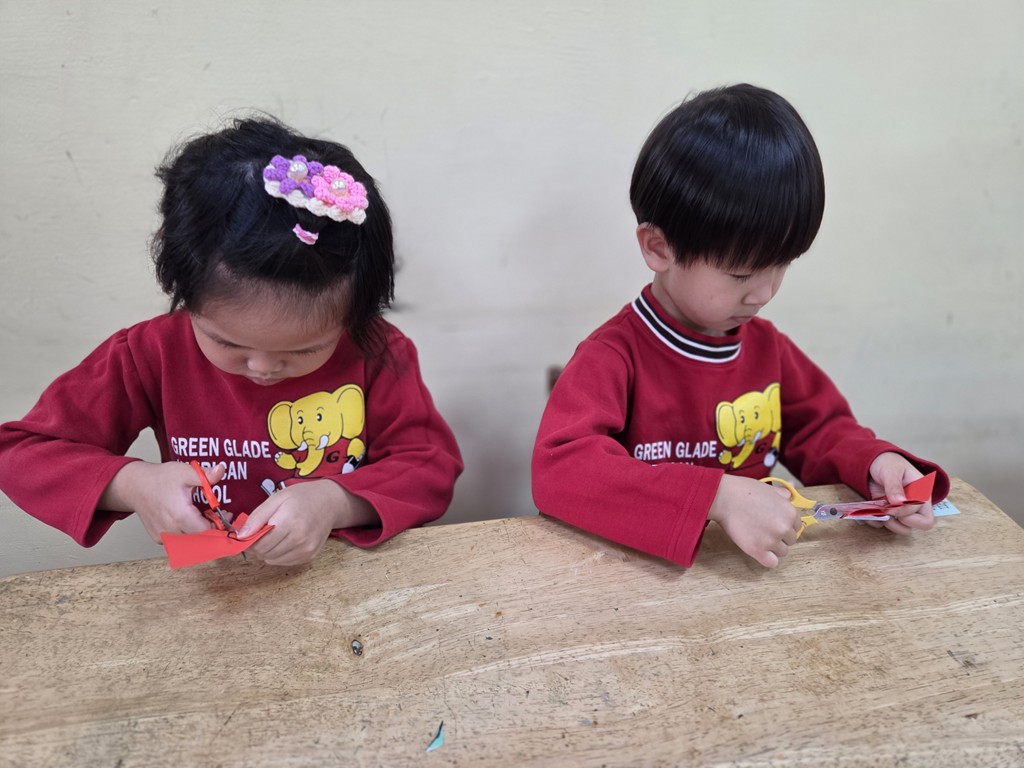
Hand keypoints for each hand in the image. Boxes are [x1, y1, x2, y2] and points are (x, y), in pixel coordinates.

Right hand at [99, 461, 224, 541]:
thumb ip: (205, 475)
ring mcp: (163, 536)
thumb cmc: (160, 478)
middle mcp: (170, 530)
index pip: (208, 531)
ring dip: (200, 531)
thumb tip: (222, 469)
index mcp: (180, 516)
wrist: (135, 486)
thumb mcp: (185, 472)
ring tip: (201, 515)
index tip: (226, 514)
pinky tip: (188, 519)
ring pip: (190, 541)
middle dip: (212, 528)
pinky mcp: (158, 538)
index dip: (220, 525)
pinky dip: (187, 533)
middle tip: (214, 513)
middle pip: (201, 539)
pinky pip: (179, 540)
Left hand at [236, 480, 378, 565]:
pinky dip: (279, 554)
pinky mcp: (310, 555)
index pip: (260, 543)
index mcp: (290, 521)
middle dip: (257, 546)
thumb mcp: (276, 499)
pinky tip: (284, 541)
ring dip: (268, 551)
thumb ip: (257, 517)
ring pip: (273, 560)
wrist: (329, 502)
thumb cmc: (301, 497)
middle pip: (265, 553)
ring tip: (273, 536)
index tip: (248, 533)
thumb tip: (240, 536)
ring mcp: (306, 549)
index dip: (249, 540)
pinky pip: (285, 562)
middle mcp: (300, 538)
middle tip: (260, 533)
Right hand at [708, 475, 802, 567]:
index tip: (774, 523)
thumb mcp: (768, 488)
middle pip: (790, 540)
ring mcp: (771, 540)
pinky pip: (771, 563)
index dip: (785, 525)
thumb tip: (788, 495)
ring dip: (772, 547)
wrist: (723, 498)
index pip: (796, 526)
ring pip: (782, 552)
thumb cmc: (743, 491)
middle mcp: (784, 527)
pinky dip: (766, 559)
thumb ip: (782, 494)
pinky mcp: (758, 550)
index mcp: (790, 512)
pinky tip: (759, 551)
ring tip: (758, 538)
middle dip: (779, 536)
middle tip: (764, 529)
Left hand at [867, 452, 933, 533]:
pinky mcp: (889, 512)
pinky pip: (885, 525)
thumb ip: (894, 486)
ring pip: (903, 529)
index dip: (906, 513)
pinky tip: (868, 512)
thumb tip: (899, 503)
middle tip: (886, 511)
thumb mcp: (891, 470)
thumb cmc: (887, 462)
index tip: (891, 504)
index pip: (924, 518)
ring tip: (878, 512)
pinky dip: (876, 522)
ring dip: (889, 524)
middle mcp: (915, 505)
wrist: (873, 461)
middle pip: (919, 526)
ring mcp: (902, 510)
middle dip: (901, 523)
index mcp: (922, 494)